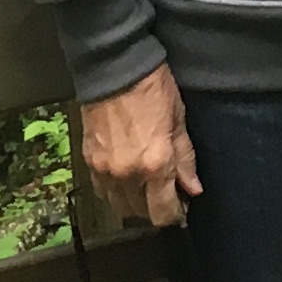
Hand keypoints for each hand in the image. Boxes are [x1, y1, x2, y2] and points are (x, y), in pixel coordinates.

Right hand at [78, 65, 201, 229]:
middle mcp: (128, 174)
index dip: (175, 214)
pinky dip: (115, 191)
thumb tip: (193, 189)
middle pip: (141, 213)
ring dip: (134, 202)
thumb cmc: (152, 88)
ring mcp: (105, 169)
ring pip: (119, 206)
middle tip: (165, 192)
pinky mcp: (89, 161)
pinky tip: (125, 177)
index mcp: (155, 163)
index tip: (181, 206)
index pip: (163, 212)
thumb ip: (185, 159)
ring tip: (145, 186)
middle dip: (155, 208)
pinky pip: (102, 190)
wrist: (114, 68)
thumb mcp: (179, 120)